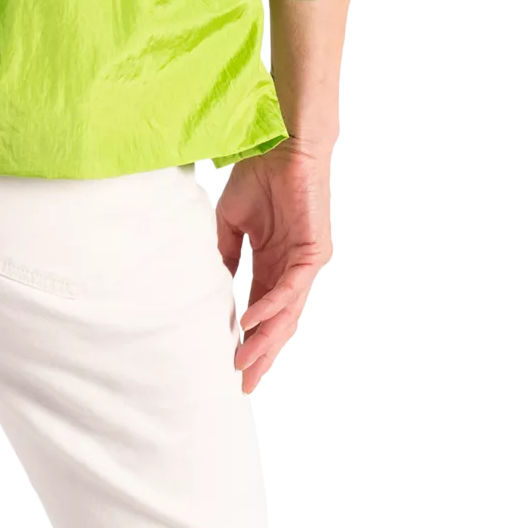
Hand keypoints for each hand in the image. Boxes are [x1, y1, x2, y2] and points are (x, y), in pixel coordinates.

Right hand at [215, 138, 332, 392]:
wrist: (280, 144)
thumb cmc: (259, 176)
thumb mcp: (231, 222)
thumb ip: (226, 254)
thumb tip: (215, 286)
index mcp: (275, 262)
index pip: (263, 310)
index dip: (250, 338)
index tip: (232, 365)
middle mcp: (294, 269)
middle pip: (279, 322)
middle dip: (262, 354)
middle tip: (244, 382)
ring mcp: (306, 263)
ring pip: (287, 312)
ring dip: (265, 340)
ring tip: (244, 363)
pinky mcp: (313, 252)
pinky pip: (290, 288)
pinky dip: (271, 308)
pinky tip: (252, 324)